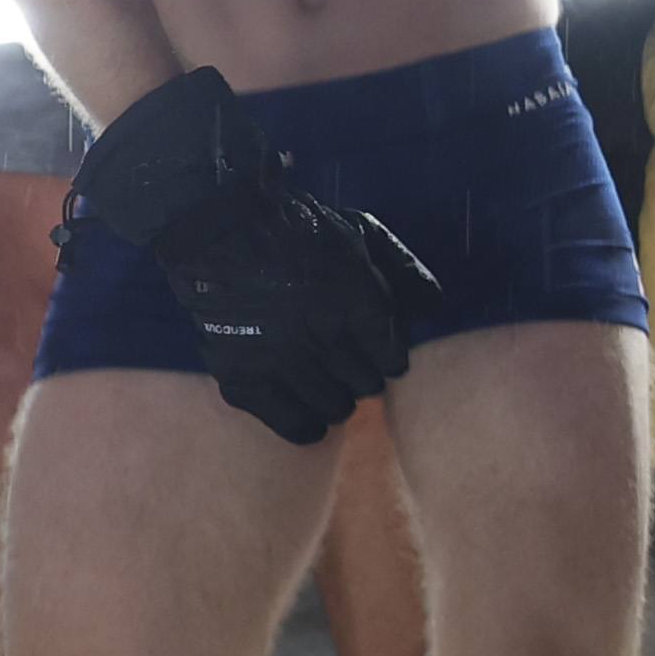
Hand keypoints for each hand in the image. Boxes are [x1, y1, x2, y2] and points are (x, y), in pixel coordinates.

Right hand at [66, 68, 438, 443]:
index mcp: (356, 304)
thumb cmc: (298, 230)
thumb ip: (404, 269)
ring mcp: (280, 360)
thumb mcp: (362, 234)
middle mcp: (322, 337)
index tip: (381, 354)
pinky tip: (312, 424)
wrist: (221, 229)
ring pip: (332, 406)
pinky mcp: (242, 375)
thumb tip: (434, 306)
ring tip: (330, 388)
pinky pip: (286, 420)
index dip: (390, 358)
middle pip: (364, 385)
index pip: (393, 359)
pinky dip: (303, 426)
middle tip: (352, 367)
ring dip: (337, 400)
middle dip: (364, 376)